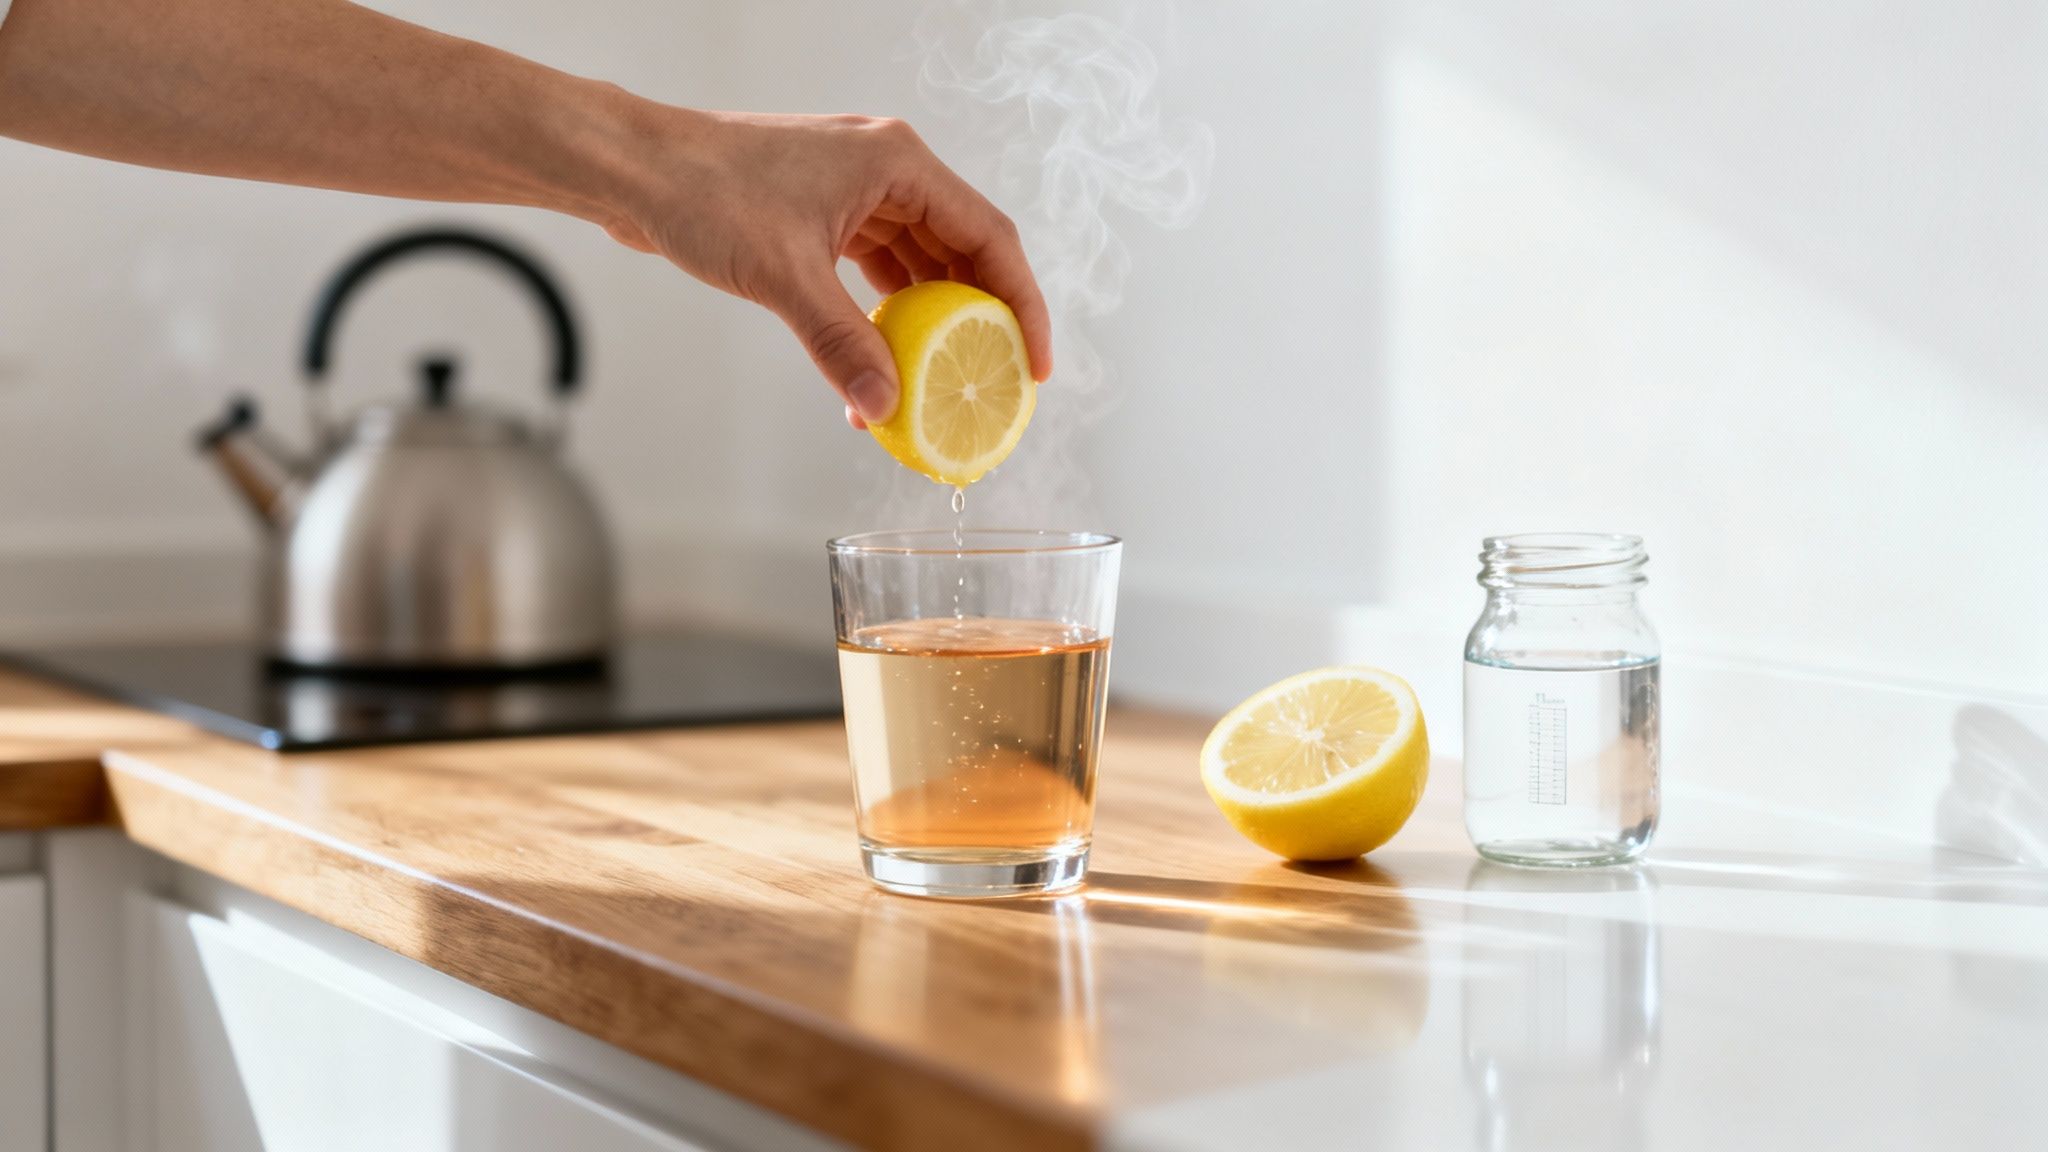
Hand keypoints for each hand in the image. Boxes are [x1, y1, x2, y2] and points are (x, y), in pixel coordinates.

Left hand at [603, 108, 1052, 428]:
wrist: (633, 169)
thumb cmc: (703, 191)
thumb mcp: (784, 275)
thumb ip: (841, 342)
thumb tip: (884, 403)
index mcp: (898, 164)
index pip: (990, 238)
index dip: (1023, 304)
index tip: (1033, 364)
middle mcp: (887, 172)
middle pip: (962, 254)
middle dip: (978, 323)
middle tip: (991, 386)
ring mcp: (855, 193)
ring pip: (918, 268)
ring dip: (925, 328)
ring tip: (932, 387)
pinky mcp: (824, 217)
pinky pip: (875, 274)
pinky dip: (881, 319)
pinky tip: (875, 367)